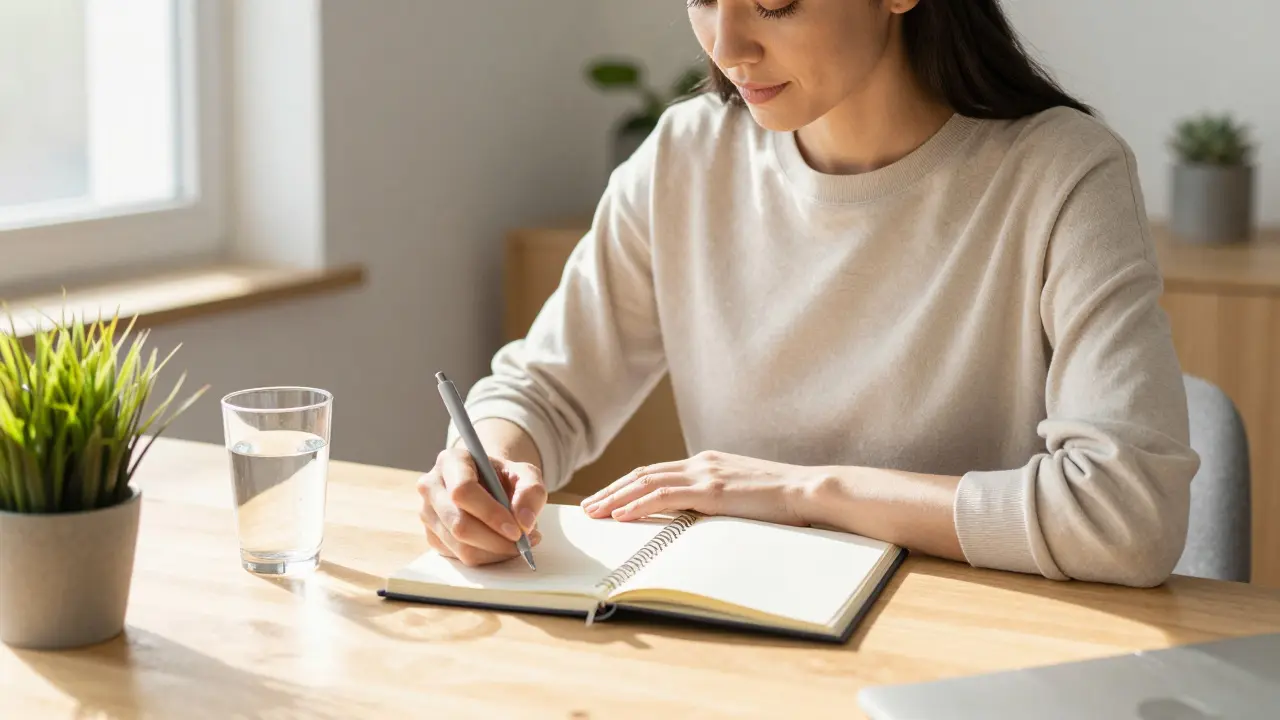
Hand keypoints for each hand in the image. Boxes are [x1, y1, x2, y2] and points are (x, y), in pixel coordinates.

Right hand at [417, 446, 546, 565]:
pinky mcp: (432, 536)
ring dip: (494, 551)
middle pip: (458, 523)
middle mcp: (431, 486)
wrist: (488, 485)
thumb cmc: (504, 477)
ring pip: (460, 545)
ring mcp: (427, 513)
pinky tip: (502, 546)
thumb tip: (524, 523)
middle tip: (523, 544)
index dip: (490, 514)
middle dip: (495, 540)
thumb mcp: (526, 473)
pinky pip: (459, 557)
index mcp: (451, 461)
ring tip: (518, 544)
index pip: (463, 491)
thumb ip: (531, 491)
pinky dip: (487, 558)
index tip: (517, 530)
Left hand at [580, 450, 814, 526]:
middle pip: (643, 474)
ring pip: (646, 483)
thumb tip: (700, 514)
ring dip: (615, 499)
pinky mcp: (711, 491)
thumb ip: (718, 497)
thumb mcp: (742, 494)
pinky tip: (620, 516)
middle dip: (611, 491)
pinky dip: (638, 505)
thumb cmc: (782, 499)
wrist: (807, 490)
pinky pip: (664, 498)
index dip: (626, 485)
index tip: (607, 499)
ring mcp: (705, 474)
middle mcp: (700, 463)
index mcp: (706, 462)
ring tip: (594, 513)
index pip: (655, 471)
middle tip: (588, 508)